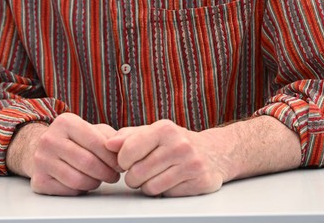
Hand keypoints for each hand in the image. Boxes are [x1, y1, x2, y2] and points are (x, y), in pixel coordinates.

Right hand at [7, 113, 120, 195]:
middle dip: (106, 173)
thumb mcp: (91, 130)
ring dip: (95, 183)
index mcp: (65, 122)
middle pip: (87, 163)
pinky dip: (81, 190)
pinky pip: (68, 191)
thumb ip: (110, 137)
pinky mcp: (39, 180)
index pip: (95, 142)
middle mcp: (49, 139)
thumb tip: (122, 146)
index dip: (112, 157)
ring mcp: (41, 160)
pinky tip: (83, 182)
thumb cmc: (74, 141)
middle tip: (113, 176)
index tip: (121, 165)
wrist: (43, 150)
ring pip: (78, 179)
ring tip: (99, 179)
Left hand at [106, 120, 225, 196]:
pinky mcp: (199, 182)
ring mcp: (191, 164)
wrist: (215, 152)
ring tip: (154, 177)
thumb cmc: (176, 142)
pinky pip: (167, 195)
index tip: (127, 161)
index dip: (122, 161)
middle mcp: (179, 145)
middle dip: (133, 177)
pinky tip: (170, 182)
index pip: (128, 150)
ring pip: (151, 187)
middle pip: (138, 172)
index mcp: (164, 129)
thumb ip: (128, 136)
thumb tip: (108, 143)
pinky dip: (164, 192)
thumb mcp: (153, 132)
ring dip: (147, 186)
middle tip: (139, 173)